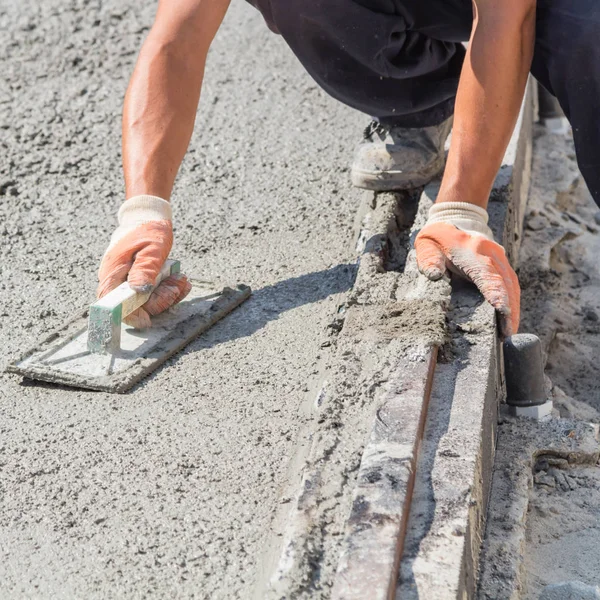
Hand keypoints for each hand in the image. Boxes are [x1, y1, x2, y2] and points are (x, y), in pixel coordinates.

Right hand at [97, 195, 191, 328]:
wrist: (149, 217)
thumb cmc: (148, 230)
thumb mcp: (151, 249)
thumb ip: (144, 270)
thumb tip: (138, 291)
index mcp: (113, 272)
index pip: (112, 303)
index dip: (128, 316)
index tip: (148, 320)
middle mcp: (118, 280)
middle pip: (134, 305)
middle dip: (159, 301)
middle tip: (176, 287)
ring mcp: (129, 281)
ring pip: (147, 301)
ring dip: (168, 294)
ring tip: (181, 280)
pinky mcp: (141, 281)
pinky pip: (155, 293)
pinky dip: (169, 290)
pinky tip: (180, 280)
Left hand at [415, 203, 519, 337]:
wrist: (456, 218)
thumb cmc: (438, 236)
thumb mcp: (427, 245)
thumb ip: (429, 260)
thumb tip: (433, 275)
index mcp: (473, 251)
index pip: (488, 275)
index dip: (496, 294)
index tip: (502, 313)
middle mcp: (491, 254)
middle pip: (506, 284)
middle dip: (509, 310)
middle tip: (507, 334)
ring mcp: (500, 258)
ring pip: (512, 286)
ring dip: (514, 309)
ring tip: (510, 333)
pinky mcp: (502, 264)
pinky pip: (512, 285)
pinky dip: (512, 302)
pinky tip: (510, 319)